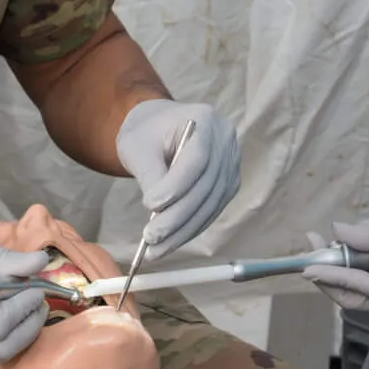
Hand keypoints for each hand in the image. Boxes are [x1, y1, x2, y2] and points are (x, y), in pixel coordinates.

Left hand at [115, 98, 240, 255]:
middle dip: (177, 216)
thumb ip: (150, 174)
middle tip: (151, 238)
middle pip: (206, 186)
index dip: (177, 185)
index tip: (150, 205)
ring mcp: (231, 164)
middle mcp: (225, 141)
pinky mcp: (228, 185)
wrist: (159, 129)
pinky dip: (190, 229)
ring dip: (183, 231)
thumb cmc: (146, 134)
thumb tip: (159, 211)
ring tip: (155, 249)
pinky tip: (169, 242)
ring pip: (210, 204)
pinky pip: (211, 211)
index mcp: (206, 119)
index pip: (197, 158)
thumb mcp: (137, 147)